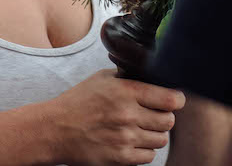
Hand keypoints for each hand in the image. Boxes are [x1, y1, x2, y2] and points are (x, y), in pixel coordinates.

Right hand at [50, 68, 184, 164]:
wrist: (55, 130)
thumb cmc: (79, 101)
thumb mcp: (103, 78)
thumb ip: (129, 76)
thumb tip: (153, 75)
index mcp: (126, 91)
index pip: (170, 98)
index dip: (176, 99)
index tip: (174, 99)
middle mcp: (128, 115)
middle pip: (168, 121)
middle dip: (166, 117)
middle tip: (157, 114)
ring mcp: (124, 139)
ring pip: (161, 140)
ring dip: (155, 134)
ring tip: (144, 128)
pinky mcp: (119, 158)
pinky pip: (148, 157)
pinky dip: (145, 150)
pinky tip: (134, 141)